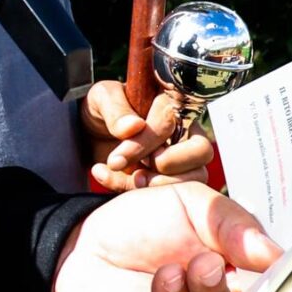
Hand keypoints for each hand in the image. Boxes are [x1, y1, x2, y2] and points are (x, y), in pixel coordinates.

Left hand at [81, 80, 213, 191]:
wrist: (90, 131)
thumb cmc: (104, 107)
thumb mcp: (102, 98)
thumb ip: (115, 109)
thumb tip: (134, 126)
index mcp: (170, 104)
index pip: (171, 125)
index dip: (145, 144)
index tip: (117, 159)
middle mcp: (183, 131)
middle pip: (202, 152)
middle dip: (168, 167)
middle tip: (138, 172)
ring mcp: (180, 157)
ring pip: (195, 177)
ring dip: (161, 185)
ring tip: (131, 179)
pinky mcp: (168, 177)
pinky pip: (168, 192)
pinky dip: (132, 190)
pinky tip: (105, 176)